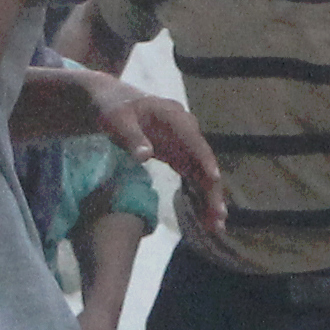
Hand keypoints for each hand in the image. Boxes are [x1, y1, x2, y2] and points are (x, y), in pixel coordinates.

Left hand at [87, 78, 224, 236]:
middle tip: (219, 217)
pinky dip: (198, 198)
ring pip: (201, 174)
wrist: (111, 102)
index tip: (214, 178)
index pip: (193, 140)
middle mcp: (186, 131)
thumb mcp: (116, 120)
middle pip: (203, 162)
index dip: (204, 159)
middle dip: (212, 190)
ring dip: (209, 199)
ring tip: (216, 226)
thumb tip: (145, 155)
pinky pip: (193, 178)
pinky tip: (205, 219)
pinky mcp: (179, 156)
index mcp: (173, 116)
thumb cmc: (113, 108)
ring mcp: (184, 145)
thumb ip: (131, 137)